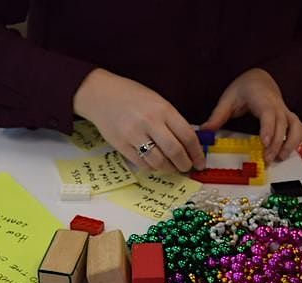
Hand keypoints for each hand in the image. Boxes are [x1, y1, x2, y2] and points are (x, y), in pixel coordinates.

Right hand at [73, 68, 204, 172]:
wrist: (101, 95)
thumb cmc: (132, 96)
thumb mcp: (157, 101)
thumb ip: (172, 120)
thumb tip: (188, 144)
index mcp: (163, 109)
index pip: (187, 136)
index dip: (197, 153)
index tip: (200, 161)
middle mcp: (149, 122)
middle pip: (175, 151)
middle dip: (184, 164)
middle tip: (187, 167)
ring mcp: (134, 135)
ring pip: (158, 162)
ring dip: (168, 169)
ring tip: (171, 168)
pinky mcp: (121, 146)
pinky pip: (142, 164)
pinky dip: (152, 168)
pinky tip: (155, 164)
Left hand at [200, 68, 301, 163]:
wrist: (260, 78)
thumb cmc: (245, 87)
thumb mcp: (227, 99)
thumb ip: (217, 116)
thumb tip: (204, 131)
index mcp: (262, 98)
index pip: (268, 114)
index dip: (268, 128)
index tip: (265, 142)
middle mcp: (277, 105)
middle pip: (283, 124)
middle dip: (277, 143)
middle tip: (267, 158)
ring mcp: (285, 111)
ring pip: (296, 126)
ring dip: (291, 143)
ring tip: (280, 158)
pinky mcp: (288, 117)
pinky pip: (299, 128)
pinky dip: (297, 140)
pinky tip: (288, 151)